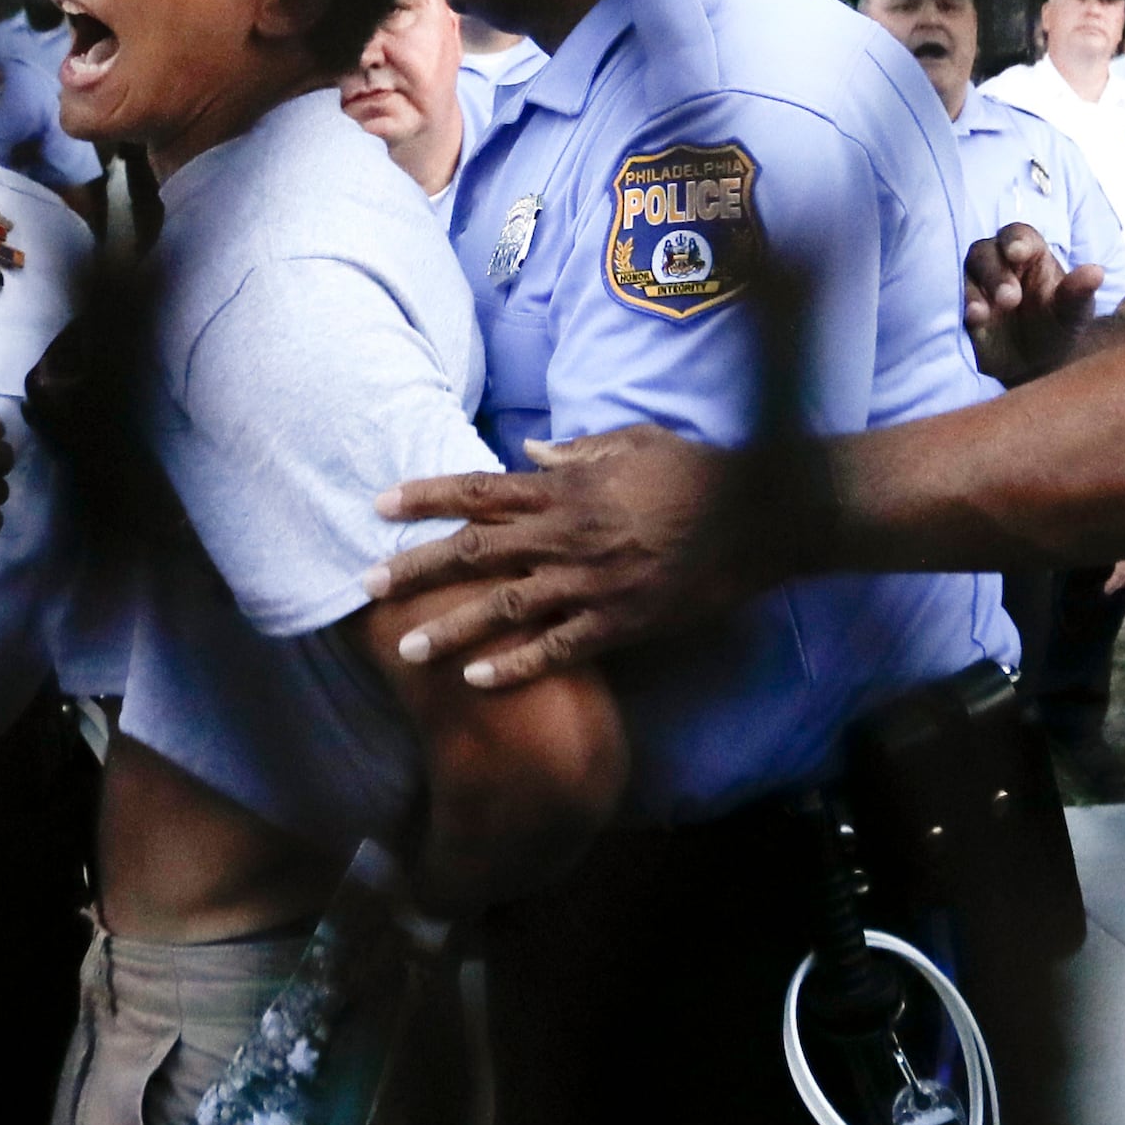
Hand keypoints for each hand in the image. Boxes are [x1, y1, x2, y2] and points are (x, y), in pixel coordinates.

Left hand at [366, 424, 748, 688]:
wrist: (757, 516)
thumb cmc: (693, 472)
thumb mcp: (630, 443)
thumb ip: (575, 451)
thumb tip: (528, 451)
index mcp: (566, 489)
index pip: (480, 490)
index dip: (426, 496)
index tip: (379, 504)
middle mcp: (567, 536)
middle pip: (476, 552)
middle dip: (417, 568)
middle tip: (367, 584)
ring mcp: (592, 584)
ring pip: (505, 608)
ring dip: (451, 629)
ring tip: (407, 650)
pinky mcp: (620, 623)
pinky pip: (557, 649)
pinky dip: (516, 667)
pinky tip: (476, 682)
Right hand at [963, 223, 1102, 386]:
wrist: (1036, 367)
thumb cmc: (1057, 328)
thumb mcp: (1073, 313)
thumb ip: (1079, 292)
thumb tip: (1096, 272)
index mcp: (1028, 255)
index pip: (1017, 235)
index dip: (1015, 240)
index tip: (1018, 253)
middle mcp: (997, 264)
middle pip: (985, 252)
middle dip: (994, 272)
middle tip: (1010, 298)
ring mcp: (976, 287)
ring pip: (965, 274)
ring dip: (973, 291)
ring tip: (983, 313)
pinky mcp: (960, 310)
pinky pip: (951, 302)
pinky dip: (961, 309)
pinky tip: (974, 321)